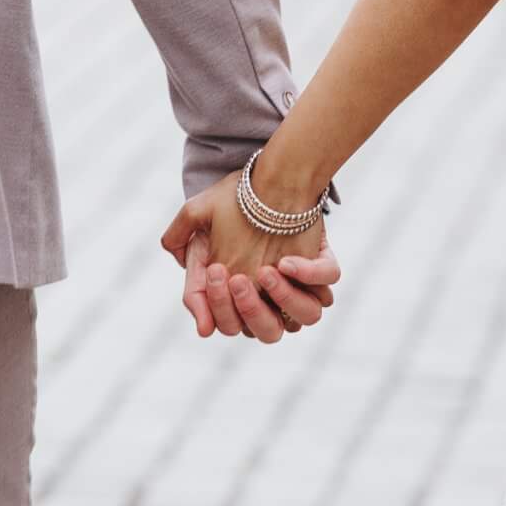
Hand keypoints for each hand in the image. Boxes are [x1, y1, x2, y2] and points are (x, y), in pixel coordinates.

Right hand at [161, 172, 340, 342]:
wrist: (271, 174)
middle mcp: (272, 298)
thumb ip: (179, 243)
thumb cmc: (235, 199)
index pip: (230, 324)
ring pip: (305, 317)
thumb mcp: (197, 216)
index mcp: (240, 296)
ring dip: (284, 299)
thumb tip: (190, 291)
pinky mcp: (321, 266)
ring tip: (267, 271)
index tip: (215, 273)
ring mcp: (300, 285)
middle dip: (249, 308)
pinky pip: (326, 288)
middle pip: (266, 331)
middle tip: (237, 278)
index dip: (221, 309)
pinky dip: (310, 278)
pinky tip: (289, 261)